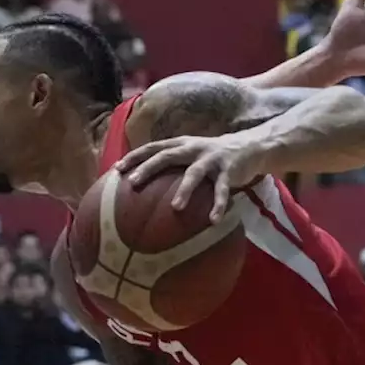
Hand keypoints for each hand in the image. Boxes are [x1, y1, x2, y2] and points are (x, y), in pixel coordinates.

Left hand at [115, 134, 256, 222]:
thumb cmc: (210, 156)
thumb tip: (142, 185)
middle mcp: (193, 148)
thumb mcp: (189, 154)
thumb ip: (171, 163)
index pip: (153, 147)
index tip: (117, 169)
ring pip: (195, 174)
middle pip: (167, 156)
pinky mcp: (229, 170)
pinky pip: (222, 190)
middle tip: (134, 182)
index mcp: (180, 144)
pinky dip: (218, 205)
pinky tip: (212, 221)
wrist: (248, 147)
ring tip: (176, 207)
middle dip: (149, 168)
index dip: (135, 156)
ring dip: (185, 190)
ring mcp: (211, 158)